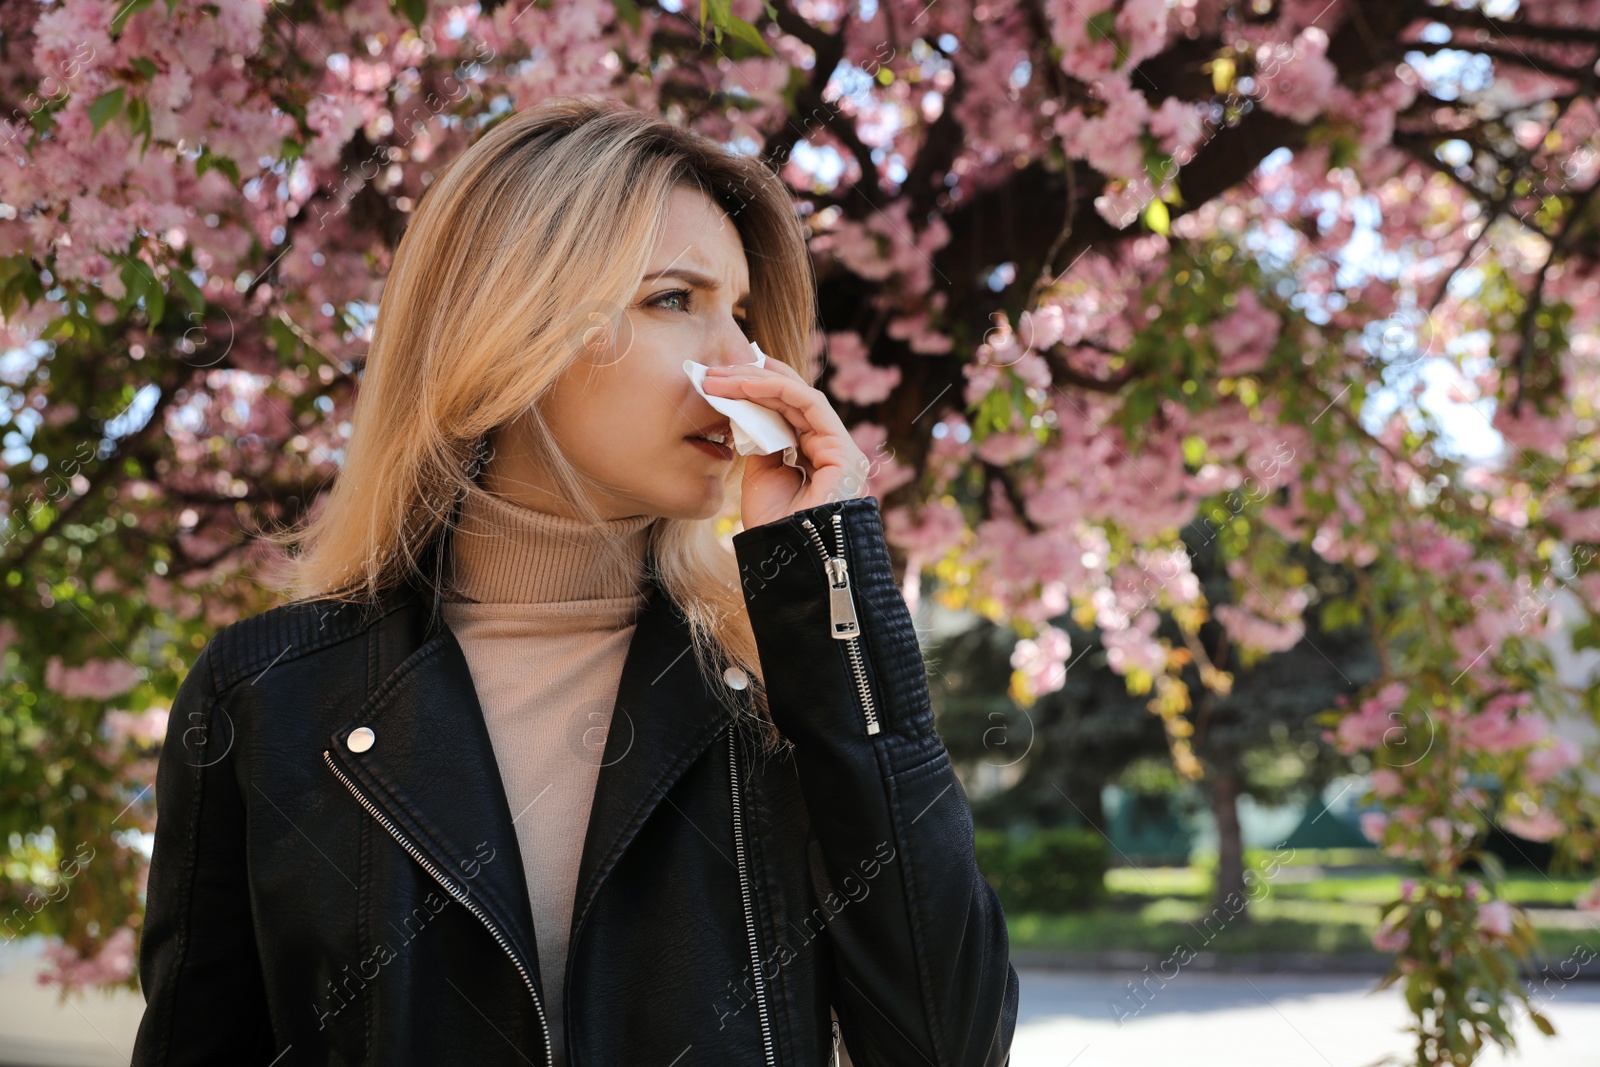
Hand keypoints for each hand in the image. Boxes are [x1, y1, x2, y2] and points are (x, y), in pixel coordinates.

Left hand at [701, 358, 871, 529]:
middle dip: (751, 379)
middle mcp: (831, 448)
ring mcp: (840, 448)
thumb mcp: (762, 474)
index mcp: (815, 454)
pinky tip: (746, 385)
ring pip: (799, 395)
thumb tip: (749, 410)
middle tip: (713, 370)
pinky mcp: (842, 450)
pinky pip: (809, 405)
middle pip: (793, 399)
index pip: (789, 409)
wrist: (786, 556)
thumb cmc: (773, 524)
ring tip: (721, 376)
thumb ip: (764, 441)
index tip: (723, 375)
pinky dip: (777, 389)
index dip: (759, 386)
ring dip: (757, 380)